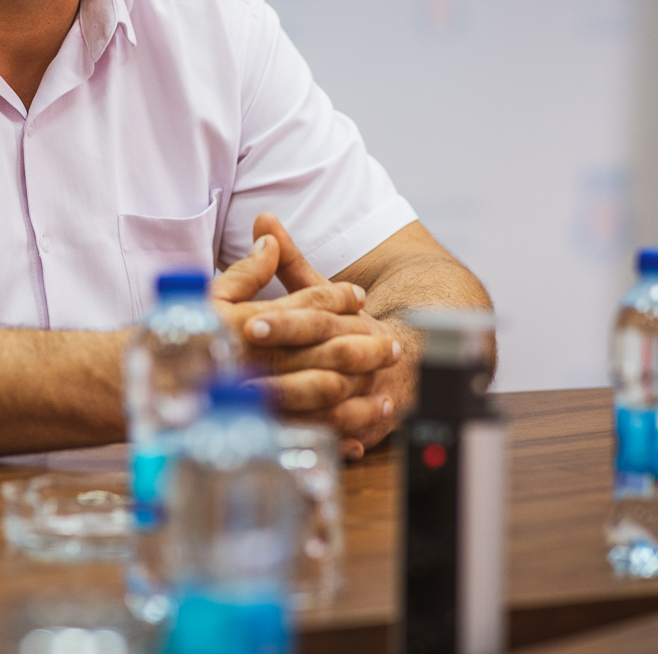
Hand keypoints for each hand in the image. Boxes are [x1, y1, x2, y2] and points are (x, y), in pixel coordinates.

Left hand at [210, 213, 402, 458]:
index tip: (251, 325)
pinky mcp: (372, 424)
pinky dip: (328, 439)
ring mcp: (370, 391)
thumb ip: (290, 259)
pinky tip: (295, 440)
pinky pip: (351, 435)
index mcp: (348, 319)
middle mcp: (362, 354)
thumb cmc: (350, 324)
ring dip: (300, 408)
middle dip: (287, 369)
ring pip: (337, 402)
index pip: (316, 318)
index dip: (285, 322)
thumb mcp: (322, 291)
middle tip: (242, 375)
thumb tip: (262, 218)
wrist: (414, 357)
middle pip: (328, 360)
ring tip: (257, 411)